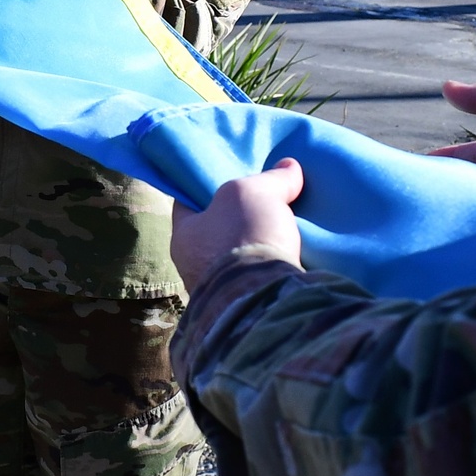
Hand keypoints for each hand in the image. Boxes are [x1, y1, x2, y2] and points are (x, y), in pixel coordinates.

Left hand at [171, 158, 303, 293]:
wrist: (264, 301)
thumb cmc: (242, 237)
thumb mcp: (255, 192)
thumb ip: (271, 178)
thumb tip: (290, 167)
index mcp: (183, 237)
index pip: (188, 202)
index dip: (207, 186)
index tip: (227, 175)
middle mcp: (195, 267)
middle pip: (217, 230)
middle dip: (238, 217)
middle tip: (262, 199)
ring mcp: (221, 292)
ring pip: (240, 257)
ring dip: (258, 244)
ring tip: (283, 225)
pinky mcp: (248, 308)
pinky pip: (259, 278)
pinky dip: (272, 265)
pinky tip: (291, 252)